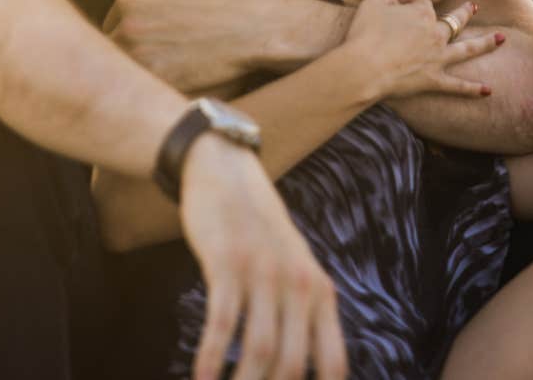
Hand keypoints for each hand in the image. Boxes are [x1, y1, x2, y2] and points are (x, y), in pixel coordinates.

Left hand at [104, 0, 266, 91]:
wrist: (257, 28)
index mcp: (130, 2)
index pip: (112, 24)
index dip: (132, 31)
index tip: (154, 37)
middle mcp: (128, 32)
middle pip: (116, 50)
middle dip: (134, 51)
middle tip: (162, 55)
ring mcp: (142, 63)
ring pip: (129, 72)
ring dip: (142, 71)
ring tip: (171, 70)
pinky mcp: (160, 87)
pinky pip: (147, 92)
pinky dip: (157, 89)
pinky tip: (179, 82)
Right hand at [180, 134, 347, 379]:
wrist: (227, 173)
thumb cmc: (260, 235)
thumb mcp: (295, 270)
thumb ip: (304, 315)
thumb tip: (298, 369)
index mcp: (321, 294)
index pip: (332, 363)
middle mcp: (300, 285)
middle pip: (290, 366)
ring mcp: (265, 273)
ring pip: (258, 349)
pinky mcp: (228, 262)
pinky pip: (221, 320)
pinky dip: (210, 356)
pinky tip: (200, 378)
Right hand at [343, 0, 501, 98]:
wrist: (364, 67)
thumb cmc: (364, 33)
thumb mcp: (373, 3)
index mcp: (422, 13)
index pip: (424, 2)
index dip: (413, 1)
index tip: (402, 3)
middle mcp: (435, 33)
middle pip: (454, 21)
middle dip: (464, 13)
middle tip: (474, 7)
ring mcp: (437, 58)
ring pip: (467, 49)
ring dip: (486, 43)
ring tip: (502, 39)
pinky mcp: (433, 80)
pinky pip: (457, 86)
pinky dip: (473, 90)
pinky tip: (489, 91)